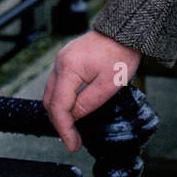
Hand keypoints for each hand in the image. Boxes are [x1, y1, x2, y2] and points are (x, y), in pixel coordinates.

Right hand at [42, 30, 141, 151]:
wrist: (126, 31)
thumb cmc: (121, 53)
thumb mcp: (108, 84)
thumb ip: (87, 104)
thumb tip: (73, 118)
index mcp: (69, 68)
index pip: (59, 107)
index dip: (64, 129)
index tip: (73, 145)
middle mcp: (61, 63)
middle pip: (50, 101)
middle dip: (60, 123)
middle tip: (73, 139)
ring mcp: (63, 59)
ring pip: (52, 93)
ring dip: (60, 112)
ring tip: (74, 128)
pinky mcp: (68, 59)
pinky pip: (59, 84)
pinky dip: (63, 99)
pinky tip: (74, 108)